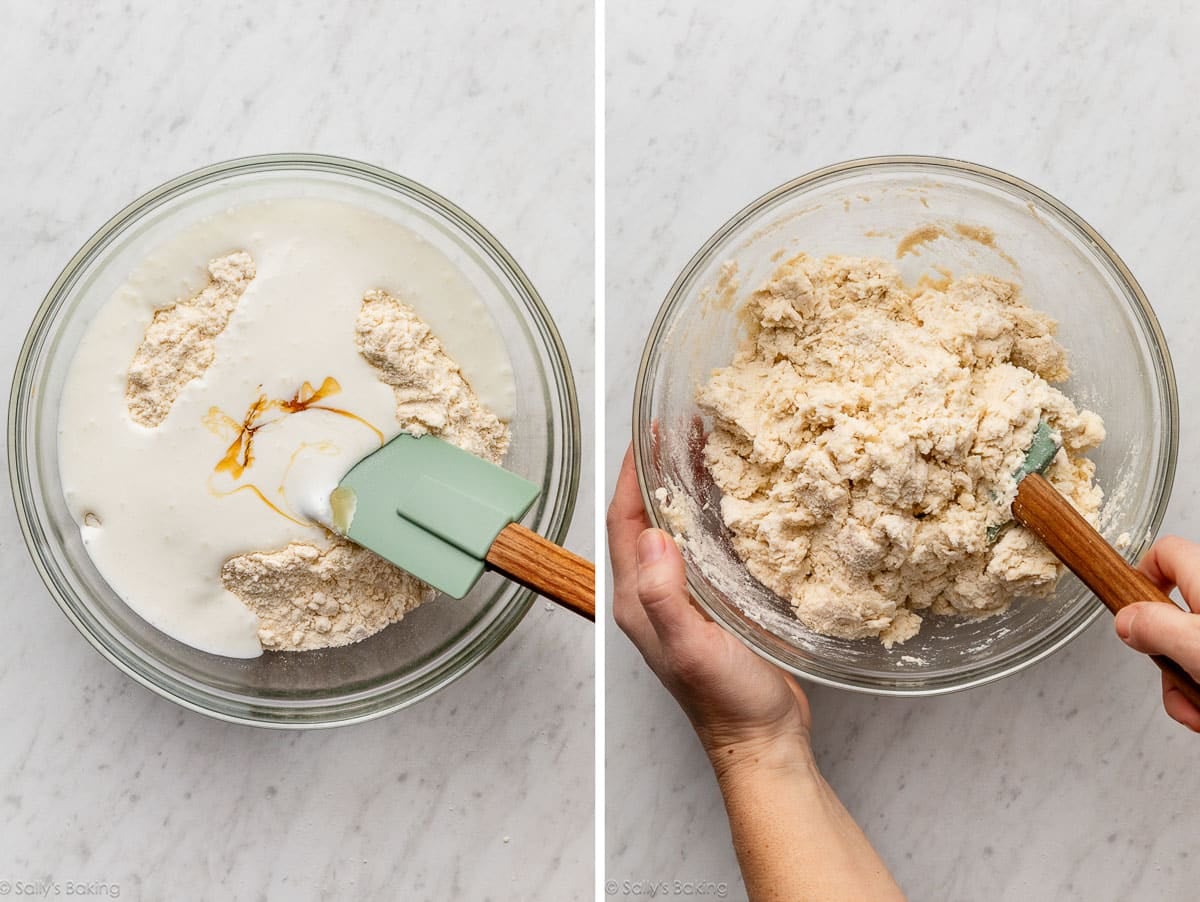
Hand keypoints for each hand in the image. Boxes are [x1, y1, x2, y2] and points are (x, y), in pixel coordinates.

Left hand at [607, 444, 811, 774]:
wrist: (762, 741)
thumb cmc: (727, 702)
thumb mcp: (691, 647)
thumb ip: (665, 595)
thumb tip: (651, 535)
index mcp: (638, 598)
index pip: (624, 520)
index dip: (631, 473)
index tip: (647, 432)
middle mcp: (653, 593)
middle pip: (647, 516)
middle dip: (658, 468)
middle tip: (683, 428)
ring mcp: (682, 597)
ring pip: (676, 526)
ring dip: (684, 485)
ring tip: (706, 447)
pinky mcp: (711, 603)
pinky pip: (703, 544)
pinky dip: (711, 512)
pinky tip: (734, 497)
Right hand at [1115, 536, 1199, 731]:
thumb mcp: (1195, 644)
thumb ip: (1153, 628)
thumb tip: (1126, 622)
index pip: (1165, 553)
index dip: (1141, 575)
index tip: (1130, 608)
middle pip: (1170, 615)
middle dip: (1162, 656)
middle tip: (1171, 676)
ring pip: (1188, 653)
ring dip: (1182, 687)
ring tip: (1198, 708)